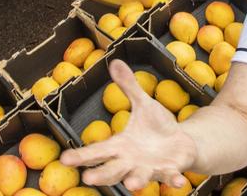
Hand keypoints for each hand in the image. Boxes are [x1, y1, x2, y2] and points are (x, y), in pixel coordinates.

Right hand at [60, 59, 197, 190]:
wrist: (181, 142)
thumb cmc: (157, 126)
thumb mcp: (143, 104)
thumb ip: (128, 87)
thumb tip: (115, 62)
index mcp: (121, 146)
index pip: (98, 151)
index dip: (81, 155)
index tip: (65, 158)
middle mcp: (132, 161)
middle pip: (113, 170)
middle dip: (102, 174)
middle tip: (89, 178)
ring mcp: (150, 168)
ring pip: (139, 176)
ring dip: (136, 181)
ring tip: (132, 184)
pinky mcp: (170, 170)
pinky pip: (170, 176)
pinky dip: (173, 180)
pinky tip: (179, 182)